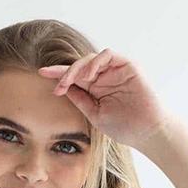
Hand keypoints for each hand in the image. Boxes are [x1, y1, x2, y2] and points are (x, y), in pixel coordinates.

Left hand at [38, 49, 172, 150]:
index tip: (42, 74)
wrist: (145, 132)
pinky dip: (95, 62)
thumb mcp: (95, 115)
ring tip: (73, 80)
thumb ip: (80, 100)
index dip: (58, 74)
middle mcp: (103, 77)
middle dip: (65, 72)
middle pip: (79, 66)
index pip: (74, 78)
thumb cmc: (123, 127)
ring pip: (91, 58)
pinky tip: (89, 74)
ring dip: (79, 67)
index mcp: (95, 89)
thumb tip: (63, 88)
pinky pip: (107, 55)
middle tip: (57, 84)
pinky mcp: (126, 65)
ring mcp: (115, 70)